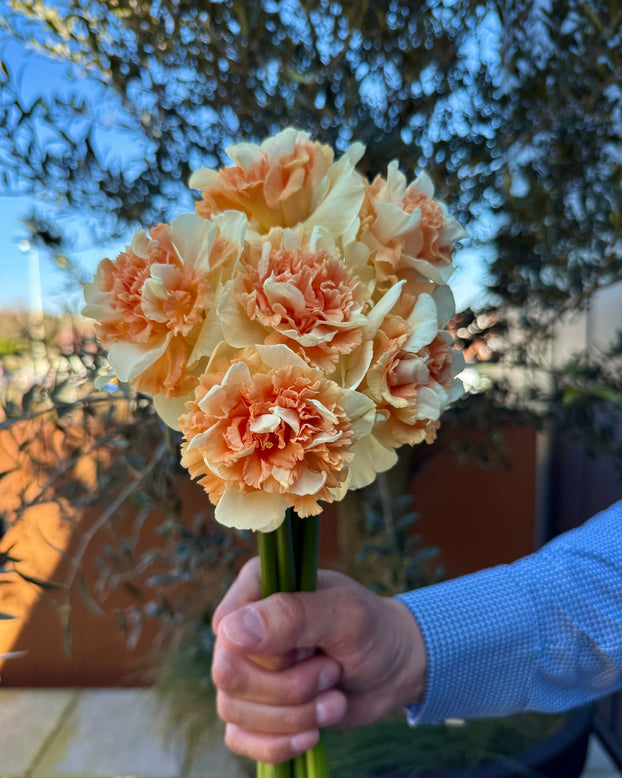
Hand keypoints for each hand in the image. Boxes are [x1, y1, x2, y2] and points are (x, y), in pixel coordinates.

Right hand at [211, 557, 425, 762]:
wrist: (395, 670)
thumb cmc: (372, 629)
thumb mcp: (344, 614)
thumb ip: (291, 616)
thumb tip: (228, 632)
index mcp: (258, 587)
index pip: (227, 627)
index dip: (270, 651)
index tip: (311, 646)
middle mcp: (243, 627)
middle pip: (229, 675)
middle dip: (290, 687)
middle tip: (332, 672)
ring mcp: (246, 669)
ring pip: (233, 710)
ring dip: (294, 715)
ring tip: (334, 698)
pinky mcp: (254, 709)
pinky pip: (239, 739)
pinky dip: (279, 743)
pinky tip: (313, 733)